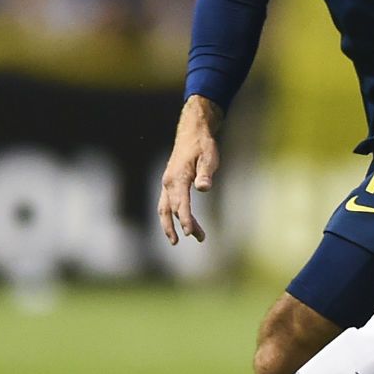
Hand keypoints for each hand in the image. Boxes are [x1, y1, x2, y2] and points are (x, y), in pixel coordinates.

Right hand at [158, 96, 223, 244]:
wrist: (192, 132)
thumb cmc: (202, 145)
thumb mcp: (209, 157)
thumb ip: (205, 173)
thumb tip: (203, 188)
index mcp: (177, 177)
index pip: (180, 203)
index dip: (185, 219)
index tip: (190, 233)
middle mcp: (168, 182)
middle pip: (171, 209)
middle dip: (181, 226)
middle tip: (197, 238)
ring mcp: (166, 183)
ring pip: (164, 209)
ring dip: (171, 225)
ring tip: (178, 240)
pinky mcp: (169, 183)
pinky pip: (165, 204)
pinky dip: (169, 216)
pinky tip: (179, 223)